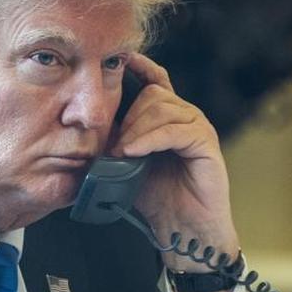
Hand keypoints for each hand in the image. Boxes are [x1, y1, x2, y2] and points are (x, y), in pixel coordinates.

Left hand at [114, 54, 238, 278]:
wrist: (183, 231)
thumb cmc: (157, 200)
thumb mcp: (126, 165)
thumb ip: (114, 142)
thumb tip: (85, 128)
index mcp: (168, 119)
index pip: (156, 81)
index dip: (139, 66)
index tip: (117, 60)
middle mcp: (186, 118)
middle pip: (153, 94)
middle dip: (128, 116)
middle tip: (113, 147)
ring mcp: (198, 129)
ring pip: (163, 108)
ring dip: (135, 129)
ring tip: (122, 154)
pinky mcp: (206, 144)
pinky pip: (175, 130)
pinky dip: (151, 139)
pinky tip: (135, 152)